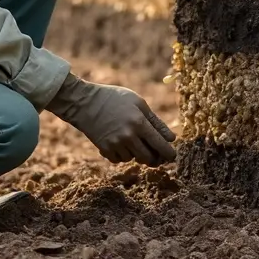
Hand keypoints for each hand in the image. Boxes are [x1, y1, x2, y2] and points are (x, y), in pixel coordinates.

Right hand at [47, 73, 176, 166]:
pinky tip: (120, 143)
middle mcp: (128, 136)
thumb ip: (155, 121)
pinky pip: (120, 160)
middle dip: (154, 157)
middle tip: (156, 153)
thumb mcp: (138, 103)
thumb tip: (171, 139)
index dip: (169, 154)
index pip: (160, 145)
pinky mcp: (105, 149)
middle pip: (148, 158)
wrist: (85, 102)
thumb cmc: (115, 98)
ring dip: (137, 153)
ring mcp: (115, 144)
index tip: (172, 156)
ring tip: (133, 140)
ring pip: (134, 159)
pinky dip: (123, 155)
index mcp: (139, 123)